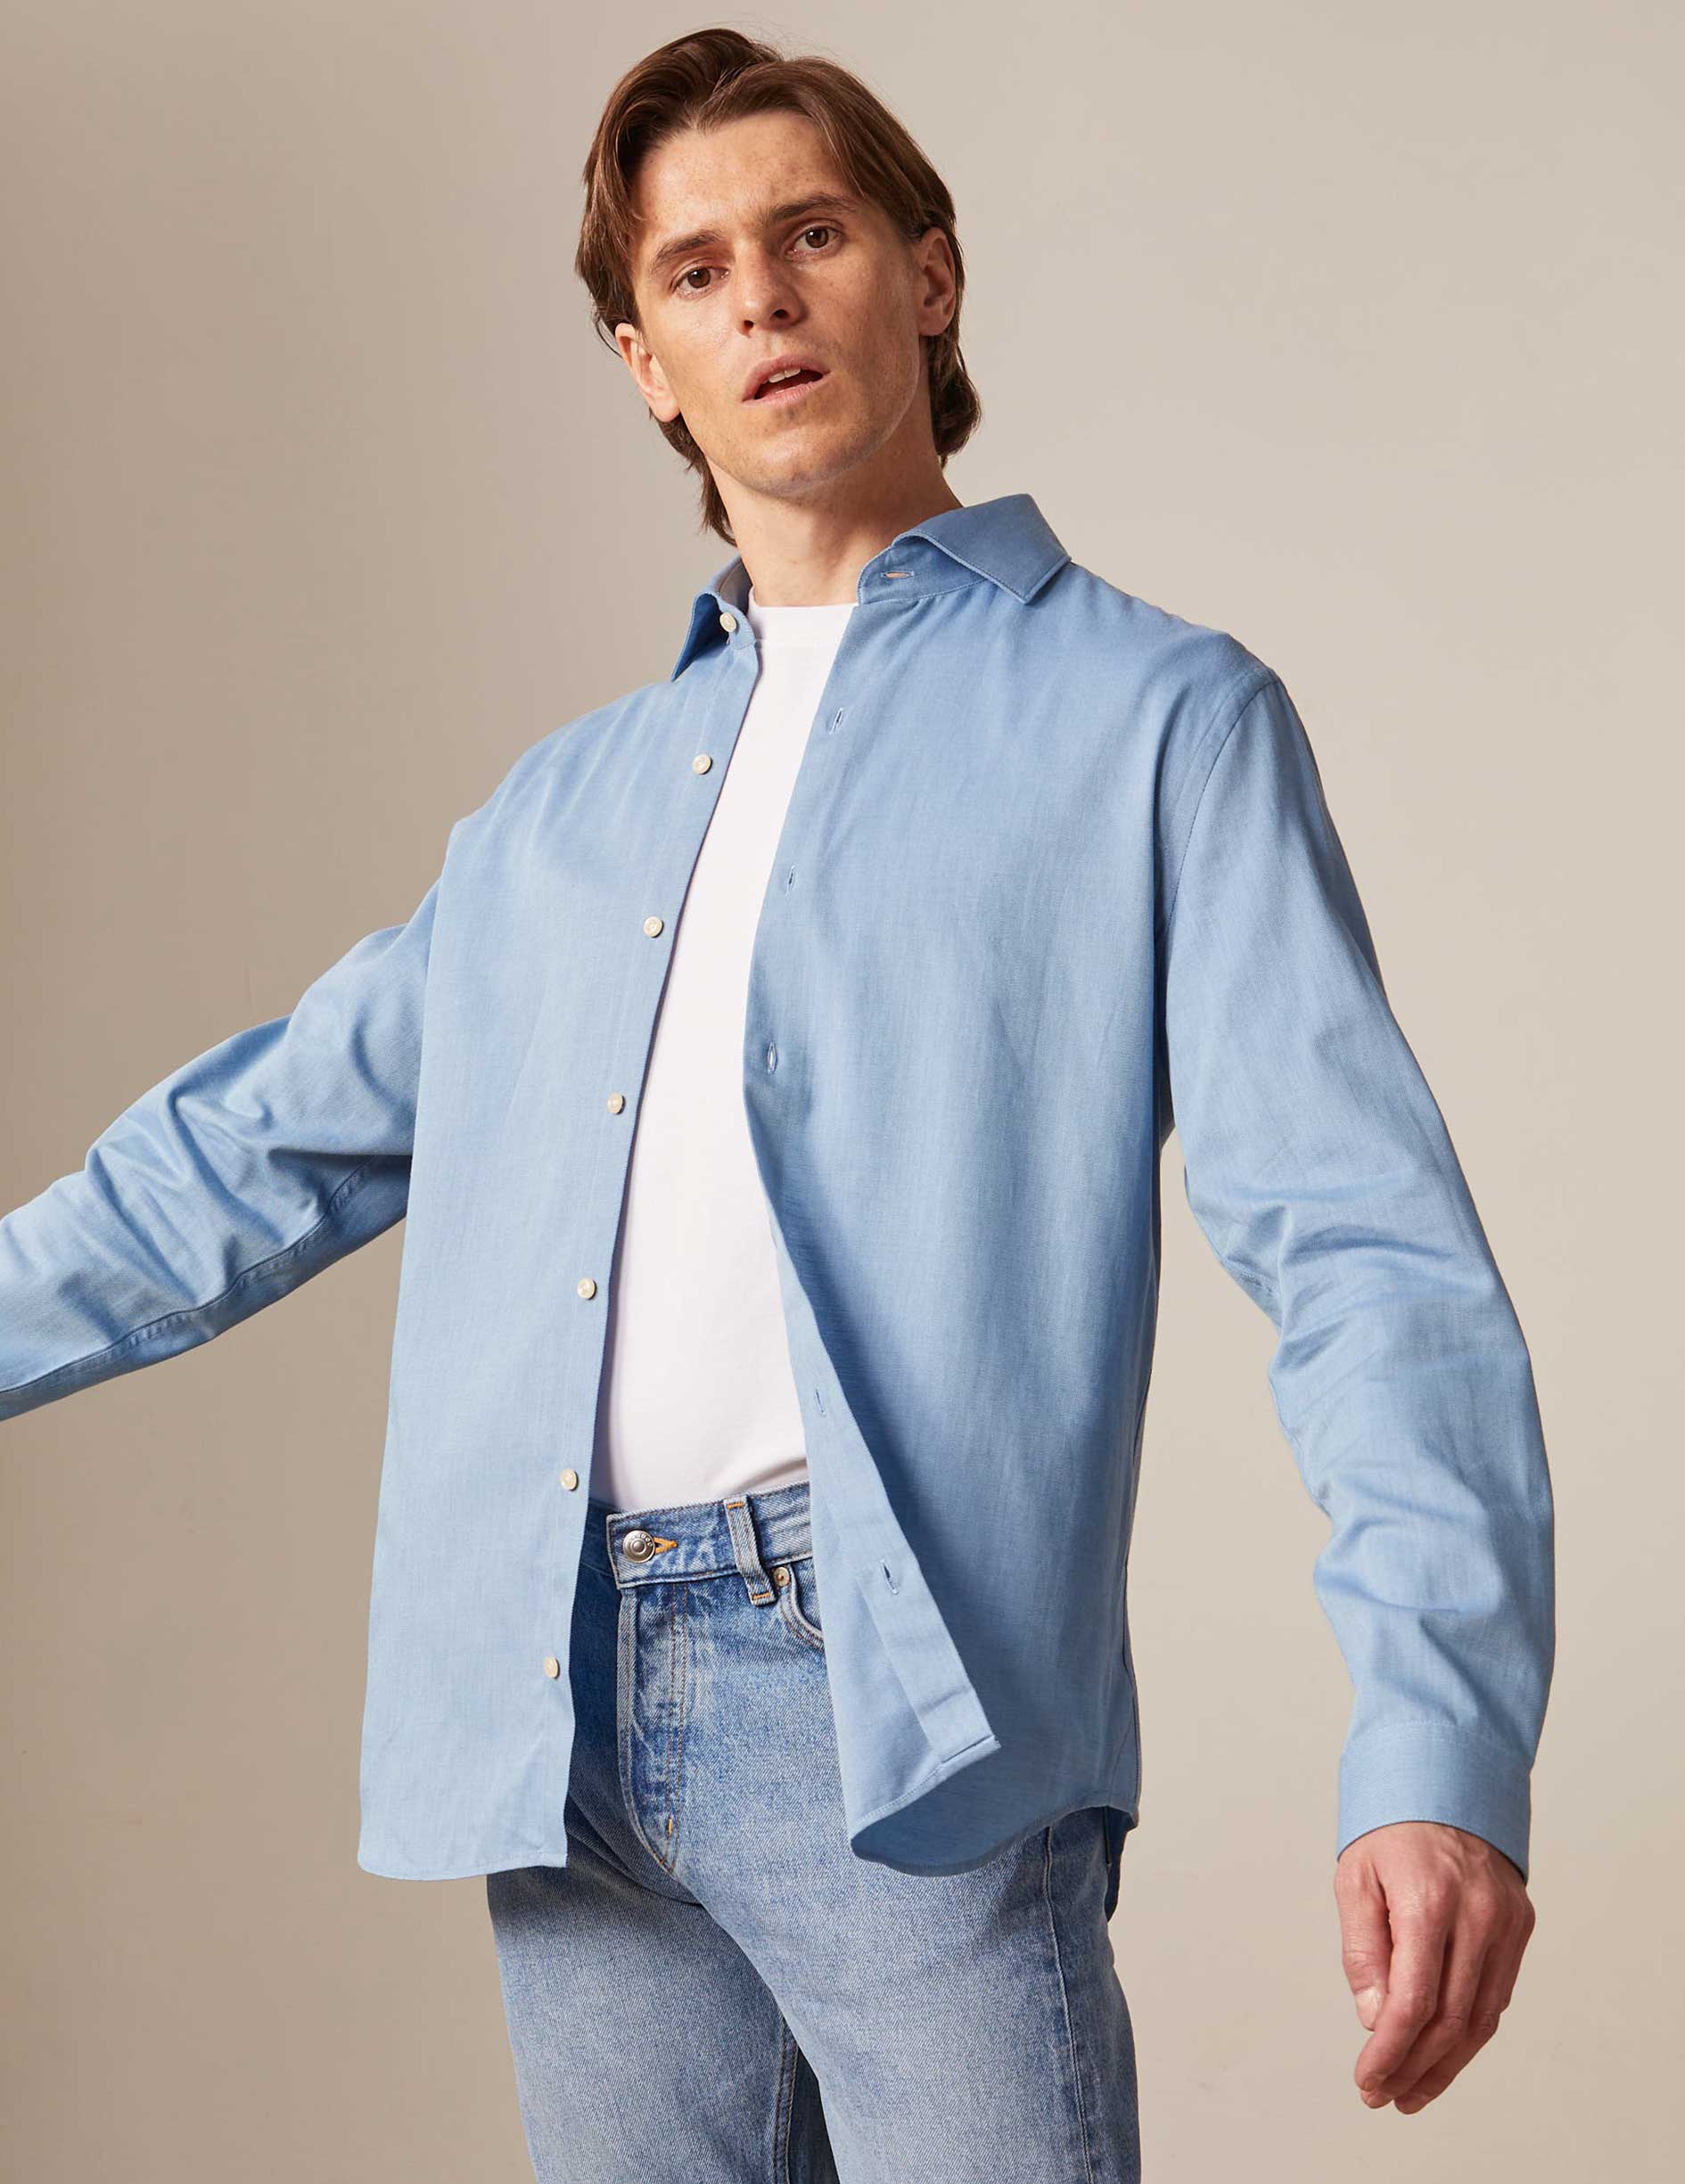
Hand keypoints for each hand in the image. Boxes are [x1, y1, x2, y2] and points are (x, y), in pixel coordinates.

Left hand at [1334, 1820, 1535, 2114]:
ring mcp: (1506, 1922)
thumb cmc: (1392, 1830)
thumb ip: (1363, 1949)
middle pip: (1451, 2019)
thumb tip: (1373, 2018)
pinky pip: (1497, 1994)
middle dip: (1414, 2067)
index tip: (1368, 2080)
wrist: (1447, 1779)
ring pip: (1482, 2016)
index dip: (1390, 2051)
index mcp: (1429, 1900)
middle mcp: (1477, 1914)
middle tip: (1383, 2095)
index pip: (1414, 2001)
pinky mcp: (1520, 1925)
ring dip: (1446, 2064)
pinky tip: (1443, 2053)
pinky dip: (1470, 2033)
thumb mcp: (1355, 1877)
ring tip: (1411, 2091)